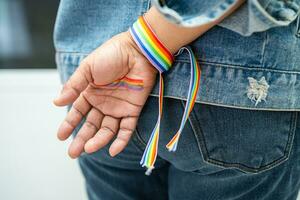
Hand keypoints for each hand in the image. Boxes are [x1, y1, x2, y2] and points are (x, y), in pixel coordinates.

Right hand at [54, 31, 156, 157]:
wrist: (137, 51)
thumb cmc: (112, 55)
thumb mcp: (87, 68)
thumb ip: (74, 86)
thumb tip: (56, 102)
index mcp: (91, 92)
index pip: (78, 112)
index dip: (69, 124)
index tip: (60, 136)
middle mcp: (104, 103)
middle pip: (91, 125)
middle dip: (82, 138)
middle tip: (73, 153)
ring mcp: (118, 107)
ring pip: (107, 129)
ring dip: (99, 140)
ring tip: (89, 148)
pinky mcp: (133, 110)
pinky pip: (127, 128)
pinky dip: (121, 140)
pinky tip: (113, 150)